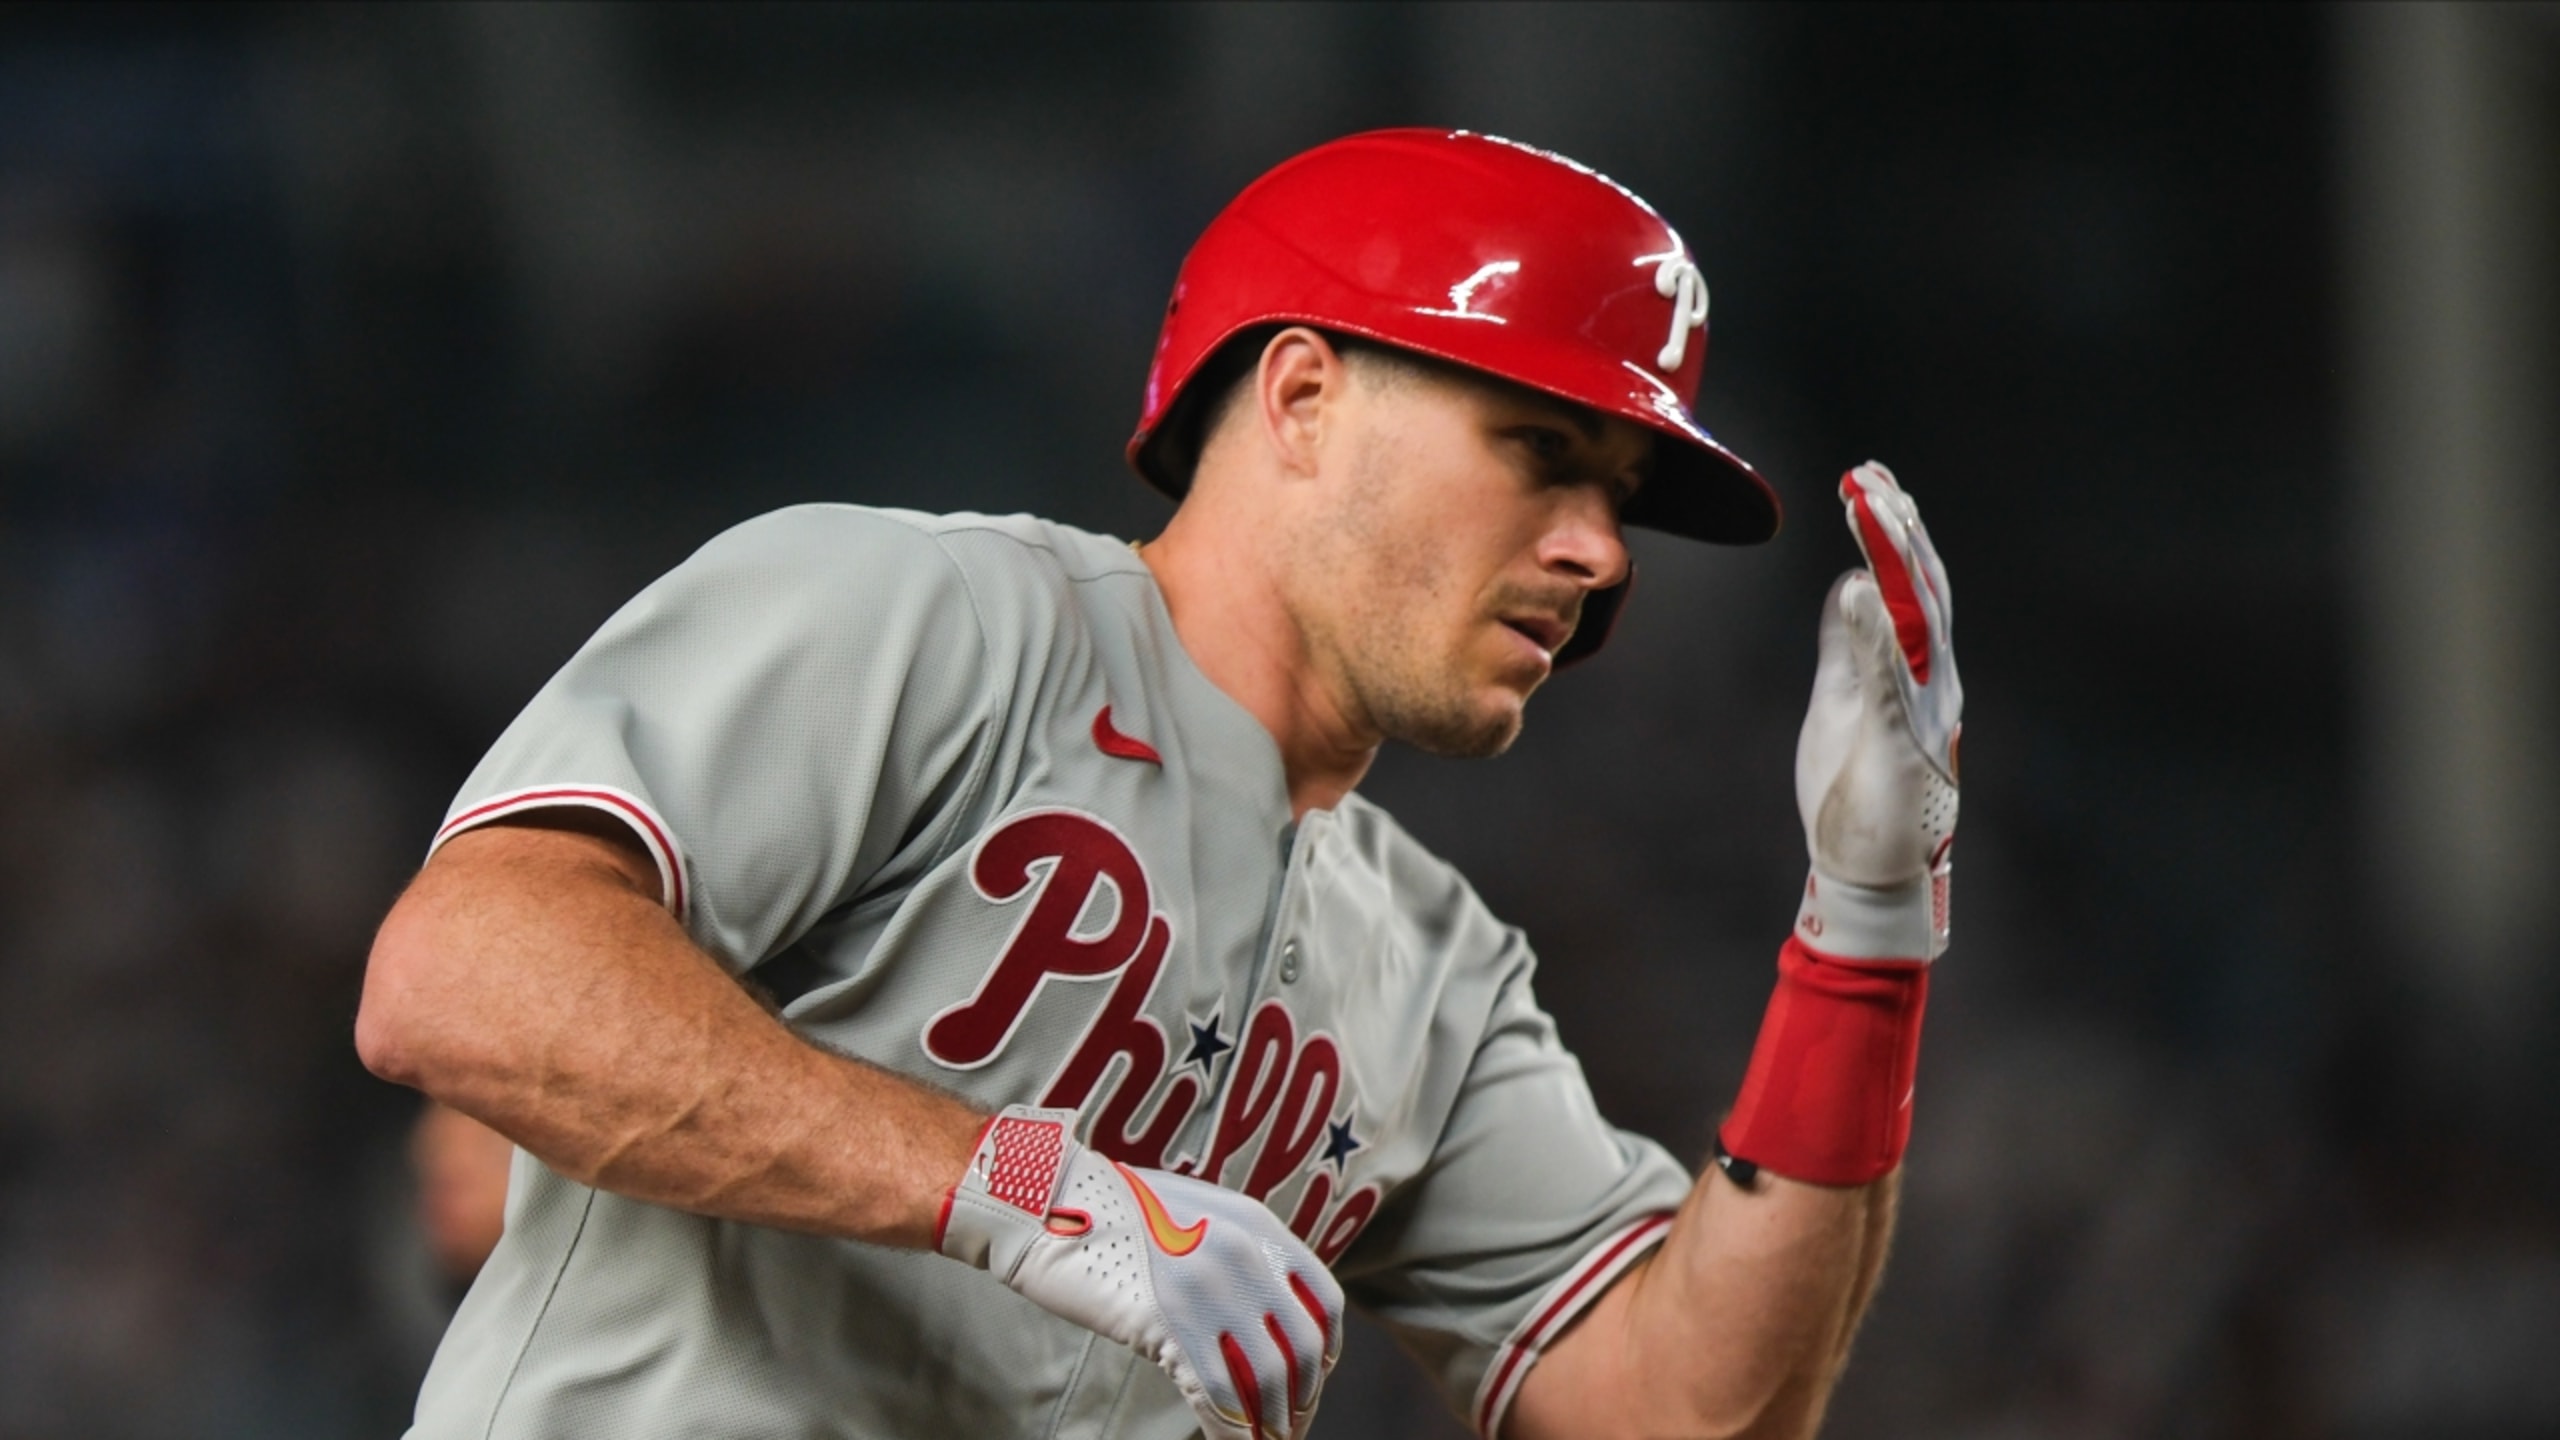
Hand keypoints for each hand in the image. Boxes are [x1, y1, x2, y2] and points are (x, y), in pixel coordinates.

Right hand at [938, 1106, 1342, 1439]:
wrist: (1047, 1198)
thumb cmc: (1111, 1211)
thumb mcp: (1195, 1214)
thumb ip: (1235, 1253)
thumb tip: (1259, 1312)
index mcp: (1256, 1224)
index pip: (1324, 1301)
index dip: (1325, 1351)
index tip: (1313, 1378)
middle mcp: (1242, 1254)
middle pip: (1301, 1349)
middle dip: (1302, 1399)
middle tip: (1288, 1425)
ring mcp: (1206, 1289)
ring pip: (1266, 1381)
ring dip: (1270, 1422)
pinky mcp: (1166, 1322)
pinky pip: (1217, 1394)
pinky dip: (1230, 1429)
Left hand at [1793, 462, 1961, 959]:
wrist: (1867, 871)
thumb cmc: (1855, 788)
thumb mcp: (1841, 700)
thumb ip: (1847, 645)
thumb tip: (1850, 583)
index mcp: (1917, 668)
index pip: (1911, 583)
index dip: (1893, 528)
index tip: (1868, 478)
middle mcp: (1932, 680)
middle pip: (1922, 587)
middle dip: (1897, 526)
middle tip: (1869, 473)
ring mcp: (1922, 710)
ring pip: (1916, 618)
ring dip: (1894, 558)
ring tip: (1872, 506)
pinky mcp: (1900, 743)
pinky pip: (1889, 677)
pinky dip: (1875, 630)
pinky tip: (1862, 585)